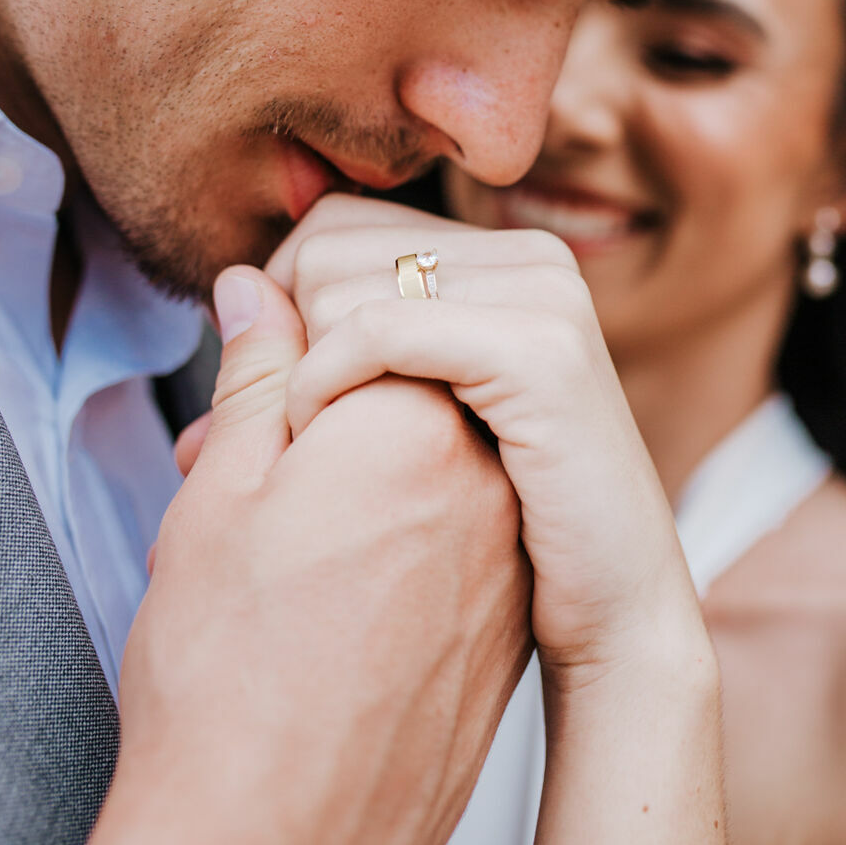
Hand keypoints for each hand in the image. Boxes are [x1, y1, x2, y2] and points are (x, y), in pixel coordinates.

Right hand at [90, 266, 530, 844]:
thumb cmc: (228, 674)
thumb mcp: (220, 496)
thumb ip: (255, 370)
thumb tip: (261, 286)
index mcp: (415, 422)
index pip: (368, 311)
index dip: (295, 342)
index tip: (256, 403)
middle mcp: (482, 473)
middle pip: (409, 368)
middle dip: (333, 387)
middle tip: (261, 455)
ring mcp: (502, 543)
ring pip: (431, 443)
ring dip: (363, 450)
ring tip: (287, 520)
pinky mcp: (503, 604)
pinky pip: (456, 513)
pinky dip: (398, 510)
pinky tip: (333, 564)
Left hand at [267, 197, 704, 693]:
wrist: (616, 620)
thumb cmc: (502, 537)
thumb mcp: (408, 422)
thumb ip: (329, 343)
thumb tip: (229, 286)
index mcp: (504, 260)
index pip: (336, 224)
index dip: (280, 307)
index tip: (274, 397)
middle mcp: (530, 258)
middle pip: (328, 241)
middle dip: (280, 339)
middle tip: (279, 437)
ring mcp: (542, 295)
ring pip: (339, 279)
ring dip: (297, 371)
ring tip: (308, 454)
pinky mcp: (538, 352)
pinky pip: (376, 328)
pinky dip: (323, 384)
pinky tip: (318, 442)